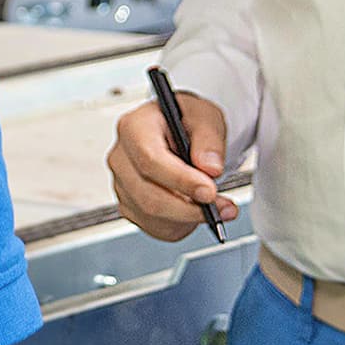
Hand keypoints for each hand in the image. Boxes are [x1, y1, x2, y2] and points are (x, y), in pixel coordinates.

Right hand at [105, 92, 236, 241]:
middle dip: (190, 208)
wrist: (178, 131)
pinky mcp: (129, 205)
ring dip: (188, 218)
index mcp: (133, 128)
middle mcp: (121, 158)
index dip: (180, 180)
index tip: (209, 191)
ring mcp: (122, 185)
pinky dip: (181, 226)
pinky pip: (155, 227)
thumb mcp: (205, 117)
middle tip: (223, 207)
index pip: (150, 160)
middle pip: (149, 196)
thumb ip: (209, 140)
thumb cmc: (186, 120)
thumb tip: (210, 168)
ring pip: (152, 216)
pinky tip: (196, 211)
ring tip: (216, 208)